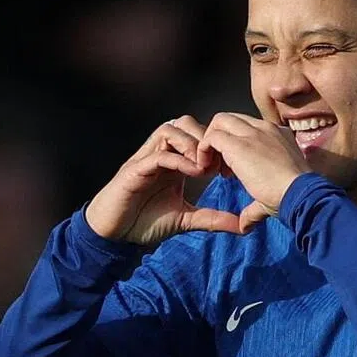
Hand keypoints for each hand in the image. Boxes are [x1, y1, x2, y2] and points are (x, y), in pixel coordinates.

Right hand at [85, 116, 241, 244]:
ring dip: (190, 144)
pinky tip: (192, 174)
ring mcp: (146, 159)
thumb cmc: (145, 222)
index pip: (196, 134)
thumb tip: (241, 226)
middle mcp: (160, 153)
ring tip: (203, 167)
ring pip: (170, 129)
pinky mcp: (134, 170)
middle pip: (184, 122)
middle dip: (204, 138)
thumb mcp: (187, 220)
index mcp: (174, 160)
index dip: (215, 145)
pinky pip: (157, 154)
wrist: (115, 234)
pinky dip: (177, 160)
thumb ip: (212, 218)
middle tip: (216, 163)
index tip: (228, 167)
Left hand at [198, 114, 308, 232]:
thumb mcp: (274, 193)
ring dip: (210, 142)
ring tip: (212, 168)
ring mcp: (253, 133)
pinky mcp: (239, 144)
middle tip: (220, 166)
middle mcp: (266, 128)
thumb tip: (244, 226)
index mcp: (279, 135)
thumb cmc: (294, 196)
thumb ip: (255, 207)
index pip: (249, 127)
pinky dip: (203, 151)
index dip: (236, 144)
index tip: (233, 170)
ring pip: (220, 121)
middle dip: (220, 139)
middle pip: (232, 119)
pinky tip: (206, 170)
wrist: (301, 194)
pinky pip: (211, 136)